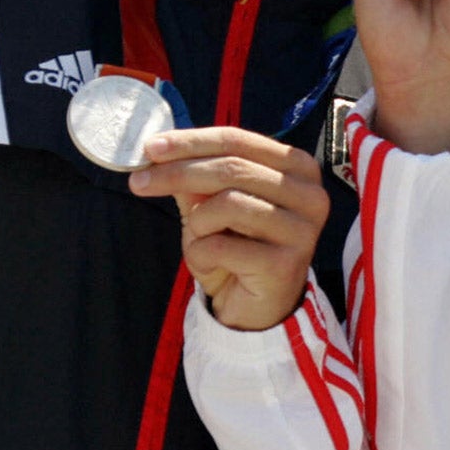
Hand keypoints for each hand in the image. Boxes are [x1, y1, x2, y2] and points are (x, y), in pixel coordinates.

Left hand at [131, 126, 330, 331]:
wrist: (255, 309)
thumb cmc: (237, 248)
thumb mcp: (210, 205)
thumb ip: (193, 176)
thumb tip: (159, 150)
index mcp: (297, 167)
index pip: (237, 140)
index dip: (190, 142)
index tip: (151, 148)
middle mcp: (310, 194)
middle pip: (232, 168)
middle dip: (178, 173)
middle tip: (139, 182)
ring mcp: (302, 230)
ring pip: (228, 203)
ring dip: (197, 222)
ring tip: (198, 238)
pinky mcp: (285, 265)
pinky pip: (222, 245)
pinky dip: (200, 254)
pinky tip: (208, 264)